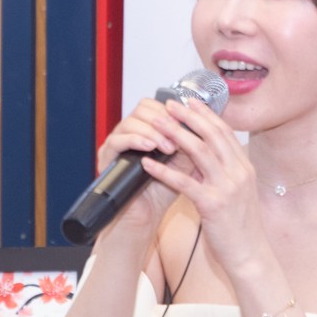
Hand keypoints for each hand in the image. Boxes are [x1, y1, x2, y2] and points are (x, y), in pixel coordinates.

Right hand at [95, 96, 197, 233]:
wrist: (149, 212)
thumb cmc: (165, 188)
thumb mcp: (185, 160)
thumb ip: (193, 141)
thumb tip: (210, 123)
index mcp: (148, 127)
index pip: (157, 104)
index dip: (173, 112)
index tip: (189, 124)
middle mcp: (130, 130)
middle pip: (143, 108)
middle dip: (165, 121)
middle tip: (179, 138)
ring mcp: (116, 141)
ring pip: (130, 121)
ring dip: (152, 132)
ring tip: (167, 147)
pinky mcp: (106, 156)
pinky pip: (117, 140)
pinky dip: (135, 141)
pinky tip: (149, 148)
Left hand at [139, 98, 265, 273]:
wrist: (250, 255)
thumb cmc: (241, 228)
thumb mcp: (239, 194)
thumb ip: (226, 173)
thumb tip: (207, 156)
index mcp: (245, 168)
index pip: (225, 132)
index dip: (207, 115)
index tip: (190, 102)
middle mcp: (239, 173)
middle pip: (213, 135)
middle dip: (190, 117)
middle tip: (170, 105)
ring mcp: (227, 187)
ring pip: (200, 152)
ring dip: (176, 134)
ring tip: (158, 123)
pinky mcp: (212, 204)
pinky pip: (184, 182)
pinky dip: (164, 170)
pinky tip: (148, 163)